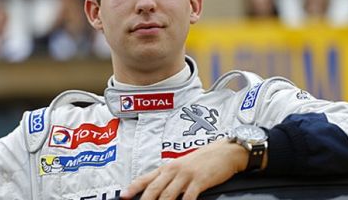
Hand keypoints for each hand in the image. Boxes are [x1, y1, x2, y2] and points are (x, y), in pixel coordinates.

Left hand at [120, 139, 248, 199]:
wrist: (224, 152)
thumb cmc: (203, 160)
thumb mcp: (182, 166)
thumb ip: (170, 177)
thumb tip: (157, 190)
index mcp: (168, 167)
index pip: (146, 179)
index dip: (133, 188)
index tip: (123, 197)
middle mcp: (174, 170)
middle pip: (154, 189)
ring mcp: (186, 175)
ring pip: (168, 195)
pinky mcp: (199, 181)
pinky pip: (189, 197)